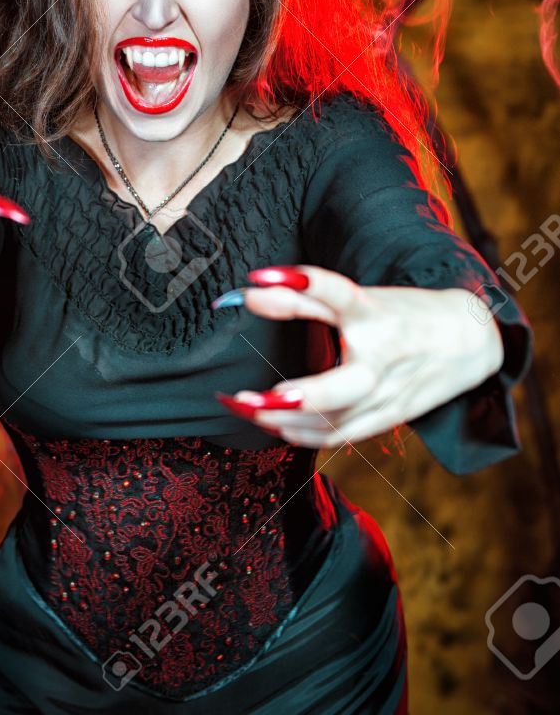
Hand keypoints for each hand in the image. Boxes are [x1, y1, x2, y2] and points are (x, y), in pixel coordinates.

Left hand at [214, 264, 504, 446]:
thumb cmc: (405, 315)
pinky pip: (342, 436)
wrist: (468, 343)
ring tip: (245, 408)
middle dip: (298, 398)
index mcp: (377, 316)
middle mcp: (383, 360)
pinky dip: (306, 436)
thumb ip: (302, 296)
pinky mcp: (388, 419)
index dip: (303, 281)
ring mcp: (387, 397)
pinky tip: (277, 428)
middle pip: (343, 389)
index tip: (260, 277)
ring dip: (285, 421)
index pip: (339, 294)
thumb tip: (248, 292)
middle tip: (251, 398)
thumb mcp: (359, 299)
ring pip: (333, 421)